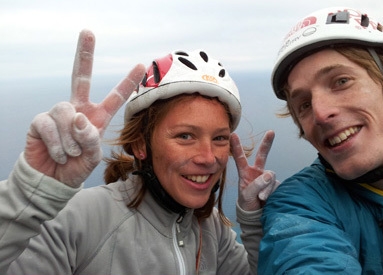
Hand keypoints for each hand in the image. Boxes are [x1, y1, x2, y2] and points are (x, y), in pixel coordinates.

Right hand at [24, 30, 145, 187]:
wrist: (52, 181)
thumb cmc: (75, 168)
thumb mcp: (91, 157)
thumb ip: (90, 139)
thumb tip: (78, 117)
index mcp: (97, 118)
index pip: (114, 97)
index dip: (127, 82)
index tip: (140, 65)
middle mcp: (78, 111)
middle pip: (80, 77)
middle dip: (84, 54)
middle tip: (88, 32)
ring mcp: (58, 114)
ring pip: (66, 111)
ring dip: (70, 138)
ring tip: (70, 153)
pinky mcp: (40, 121)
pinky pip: (49, 124)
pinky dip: (57, 144)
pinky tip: (58, 154)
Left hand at [230, 130, 279, 210]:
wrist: (255, 214)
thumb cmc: (247, 203)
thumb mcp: (247, 195)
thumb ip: (256, 185)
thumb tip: (269, 175)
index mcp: (245, 172)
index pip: (239, 157)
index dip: (236, 146)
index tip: (232, 134)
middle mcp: (256, 172)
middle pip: (262, 155)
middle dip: (267, 143)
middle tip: (271, 132)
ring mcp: (266, 177)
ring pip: (270, 176)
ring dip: (265, 188)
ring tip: (260, 198)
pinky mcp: (274, 184)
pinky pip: (275, 185)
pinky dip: (270, 192)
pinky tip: (265, 199)